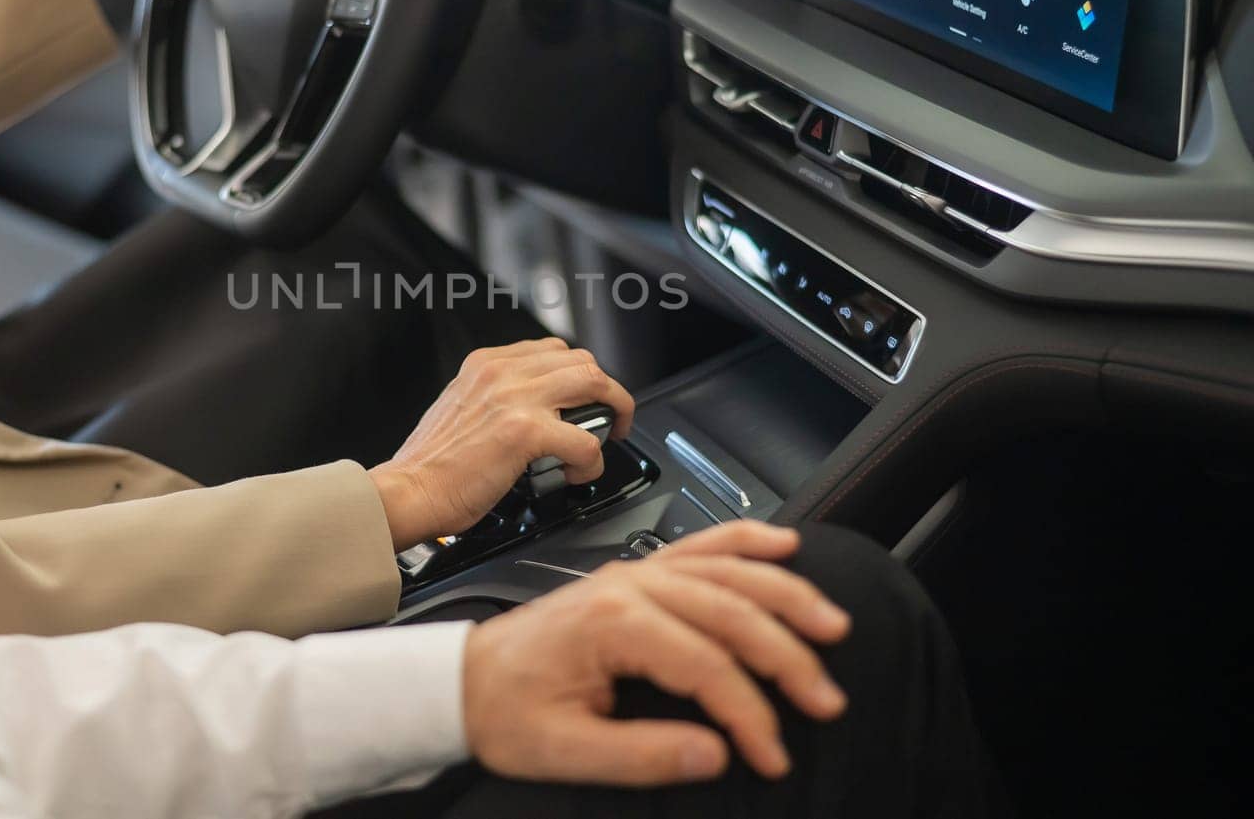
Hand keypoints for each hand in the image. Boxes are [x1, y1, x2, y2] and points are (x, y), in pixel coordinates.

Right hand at [369, 338, 633, 550]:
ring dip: (613, 412)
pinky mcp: (526, 431)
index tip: (585, 398)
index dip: (578, 375)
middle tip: (610, 418)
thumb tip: (535, 411)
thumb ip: (496, 399)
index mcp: (486, 364)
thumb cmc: (431, 465)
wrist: (409, 491)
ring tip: (607, 439)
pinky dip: (591, 461)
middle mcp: (502, 372)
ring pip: (593, 383)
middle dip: (607, 390)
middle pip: (581, 361)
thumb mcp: (460, 408)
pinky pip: (585, 440)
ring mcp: (516, 398)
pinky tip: (575, 474)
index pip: (552, 350)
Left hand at [462, 521, 852, 786]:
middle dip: (788, 656)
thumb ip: (640, 754)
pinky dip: (746, 542)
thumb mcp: (562, 751)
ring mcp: (635, 573)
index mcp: (611, 624)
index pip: (705, 665)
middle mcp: (628, 585)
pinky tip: (784, 546)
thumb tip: (714, 754)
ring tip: (833, 624)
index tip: (772, 756)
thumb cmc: (505, 710)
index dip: (749, 714)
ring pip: (727, 570)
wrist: (464, 680)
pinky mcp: (638, 573)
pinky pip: (701, 545)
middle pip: (730, 610)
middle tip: (827, 699)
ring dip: (785, 594)